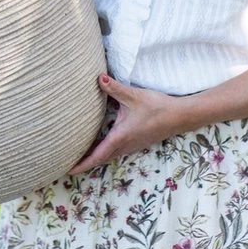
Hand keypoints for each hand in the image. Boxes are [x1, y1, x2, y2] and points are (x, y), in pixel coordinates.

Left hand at [67, 74, 181, 175]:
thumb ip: (115, 88)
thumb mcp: (134, 96)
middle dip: (84, 163)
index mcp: (120, 137)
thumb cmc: (156, 107)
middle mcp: (124, 145)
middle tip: (67, 165)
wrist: (180, 116)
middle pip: (100, 159)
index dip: (82, 164)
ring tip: (80, 157)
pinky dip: (104, 152)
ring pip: (109, 156)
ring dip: (95, 158)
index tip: (67, 170)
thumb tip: (98, 77)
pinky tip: (100, 145)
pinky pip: (116, 151)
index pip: (97, 155)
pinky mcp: (137, 142)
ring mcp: (132, 146)